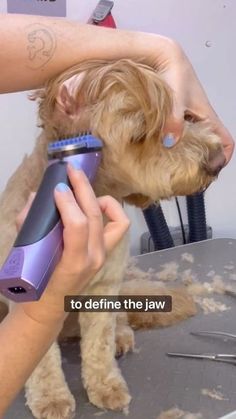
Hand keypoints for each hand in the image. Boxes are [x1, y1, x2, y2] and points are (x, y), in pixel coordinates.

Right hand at [16, 164, 129, 322]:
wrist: (48, 307)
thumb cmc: (35, 284)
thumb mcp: (27, 255)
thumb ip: (29, 224)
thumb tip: (35, 197)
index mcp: (74, 264)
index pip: (78, 226)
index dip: (68, 202)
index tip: (56, 187)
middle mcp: (94, 258)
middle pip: (95, 215)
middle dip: (82, 188)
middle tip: (70, 171)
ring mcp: (103, 255)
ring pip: (112, 217)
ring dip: (97, 197)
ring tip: (80, 187)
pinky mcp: (106, 251)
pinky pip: (118, 225)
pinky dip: (111, 210)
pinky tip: (95, 203)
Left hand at [153, 37, 233, 163]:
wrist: (161, 57)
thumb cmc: (174, 73)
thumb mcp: (175, 97)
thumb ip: (173, 119)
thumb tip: (171, 143)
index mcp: (208, 117)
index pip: (226, 142)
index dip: (222, 158)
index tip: (209, 170)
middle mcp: (200, 121)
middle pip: (209, 147)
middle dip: (201, 163)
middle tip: (186, 177)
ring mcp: (187, 121)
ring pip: (193, 144)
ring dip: (186, 156)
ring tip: (172, 170)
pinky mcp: (173, 119)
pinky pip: (178, 137)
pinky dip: (172, 147)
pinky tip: (160, 153)